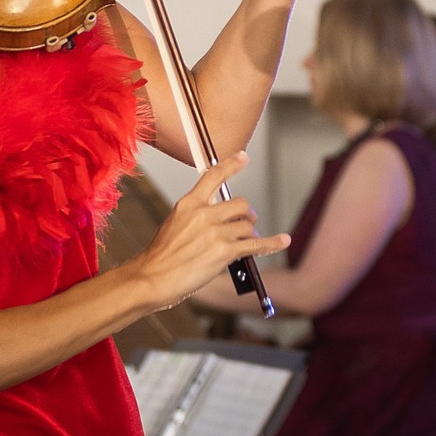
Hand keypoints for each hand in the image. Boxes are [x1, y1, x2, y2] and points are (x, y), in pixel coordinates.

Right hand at [131, 153, 289, 310]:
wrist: (154, 277)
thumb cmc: (162, 256)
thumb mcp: (175, 223)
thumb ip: (197, 215)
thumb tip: (221, 216)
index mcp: (189, 203)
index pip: (214, 176)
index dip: (232, 165)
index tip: (243, 157)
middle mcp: (204, 213)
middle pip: (241, 203)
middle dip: (246, 214)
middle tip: (245, 223)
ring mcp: (215, 232)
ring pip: (248, 226)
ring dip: (250, 235)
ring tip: (244, 244)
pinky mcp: (225, 251)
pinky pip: (256, 245)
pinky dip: (272, 243)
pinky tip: (282, 240)